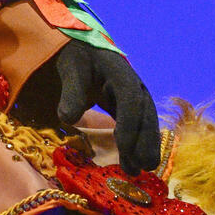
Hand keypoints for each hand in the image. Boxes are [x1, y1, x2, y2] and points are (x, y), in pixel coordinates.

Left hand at [12, 44, 161, 173]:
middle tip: (142, 167)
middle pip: (145, 113)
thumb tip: (68, 118)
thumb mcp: (71, 68)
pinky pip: (139, 122)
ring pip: (146, 120)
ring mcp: (134, 93)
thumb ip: (71, 91)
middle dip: (145, 141)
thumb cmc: (76, 56)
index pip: (130, 100)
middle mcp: (133, 83)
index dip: (130, 125)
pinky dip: (139, 141)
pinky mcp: (129, 103)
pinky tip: (135, 159)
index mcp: (119, 71)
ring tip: (138, 170)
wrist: (81, 44)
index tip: (124, 148)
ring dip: (145, 145)